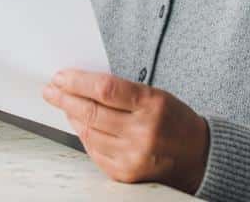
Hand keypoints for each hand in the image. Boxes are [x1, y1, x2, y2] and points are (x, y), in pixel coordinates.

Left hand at [42, 69, 209, 193]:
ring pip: (89, 132)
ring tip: (63, 104)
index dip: (78, 81)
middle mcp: (142, 132)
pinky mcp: (125, 173)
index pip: (105, 88)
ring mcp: (133, 156)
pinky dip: (84, 135)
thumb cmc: (175, 121)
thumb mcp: (156, 95)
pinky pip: (94, 151)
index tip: (62, 76)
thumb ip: (122, 91)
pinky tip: (79, 124)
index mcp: (152, 105)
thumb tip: (81, 85)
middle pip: (92, 112)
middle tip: (51, 90)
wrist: (198, 156)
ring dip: (71, 116)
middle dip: (65, 98)